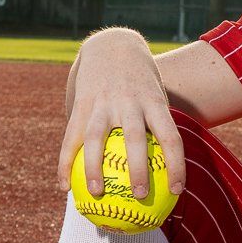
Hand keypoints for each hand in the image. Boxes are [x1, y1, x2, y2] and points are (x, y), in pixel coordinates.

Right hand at [60, 29, 186, 202]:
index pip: (170, 137)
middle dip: (138, 169)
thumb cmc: (141, 84)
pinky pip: (71, 137)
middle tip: (140, 196)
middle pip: (135, 138)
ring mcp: (103, 102)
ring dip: (95, 167)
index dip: (176, 165)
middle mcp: (129, 102)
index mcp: (153, 103)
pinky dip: (65, 163)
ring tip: (95, 193)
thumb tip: (166, 176)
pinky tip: (64, 187)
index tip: (176, 191)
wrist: (113, 46)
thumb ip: (159, 130)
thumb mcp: (156, 98)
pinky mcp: (81, 104)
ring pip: (97, 138)